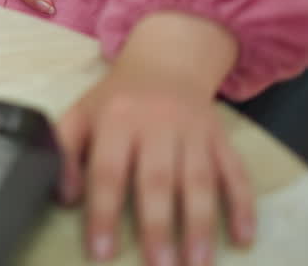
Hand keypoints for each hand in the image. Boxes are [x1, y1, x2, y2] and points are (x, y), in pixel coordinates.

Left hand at [56, 12, 255, 265]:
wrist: (167, 62)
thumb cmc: (118, 99)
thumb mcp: (82, 114)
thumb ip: (65, 150)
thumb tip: (63, 196)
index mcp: (117, 120)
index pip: (108, 171)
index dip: (104, 213)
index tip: (103, 252)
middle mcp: (158, 124)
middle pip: (158, 179)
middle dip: (159, 225)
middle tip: (160, 265)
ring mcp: (194, 131)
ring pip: (199, 179)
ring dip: (201, 223)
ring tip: (199, 262)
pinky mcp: (221, 138)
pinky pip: (236, 172)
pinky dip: (243, 205)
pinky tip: (244, 237)